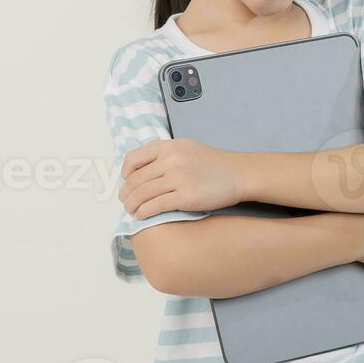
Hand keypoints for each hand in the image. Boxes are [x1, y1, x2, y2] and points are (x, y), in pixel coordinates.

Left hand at [119, 138, 243, 217]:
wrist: (237, 174)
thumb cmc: (212, 163)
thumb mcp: (186, 148)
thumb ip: (164, 154)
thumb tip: (140, 168)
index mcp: (169, 146)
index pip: (133, 159)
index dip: (125, 173)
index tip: (126, 182)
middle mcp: (171, 160)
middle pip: (135, 180)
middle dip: (126, 194)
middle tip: (126, 201)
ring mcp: (178, 178)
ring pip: (142, 194)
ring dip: (131, 205)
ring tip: (131, 211)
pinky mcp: (185, 196)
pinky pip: (155, 206)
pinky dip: (143, 212)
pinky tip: (141, 216)